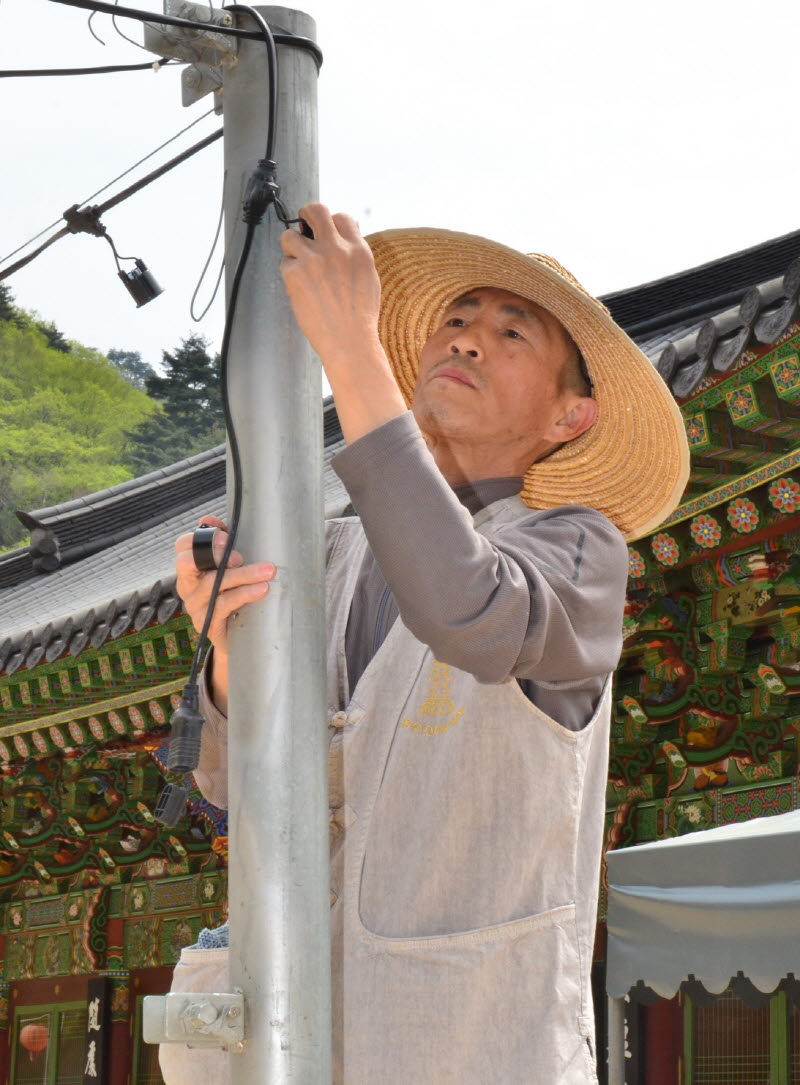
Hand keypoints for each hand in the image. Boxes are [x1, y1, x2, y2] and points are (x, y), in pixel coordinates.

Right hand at [174, 515, 274, 661]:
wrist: (236, 638)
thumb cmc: (233, 596)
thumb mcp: (229, 570)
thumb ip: (223, 545)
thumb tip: (211, 519)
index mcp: (190, 569)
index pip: (182, 546)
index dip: (200, 538)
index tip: (225, 535)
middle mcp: (187, 586)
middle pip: (186, 563)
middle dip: (214, 554)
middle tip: (240, 555)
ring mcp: (195, 606)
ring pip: (213, 584)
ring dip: (243, 575)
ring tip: (268, 571)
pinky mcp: (207, 624)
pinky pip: (223, 605)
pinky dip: (245, 594)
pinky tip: (261, 589)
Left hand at [279, 202, 382, 369]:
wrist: (348, 342)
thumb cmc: (359, 317)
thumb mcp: (369, 279)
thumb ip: (356, 255)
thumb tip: (344, 236)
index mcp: (358, 250)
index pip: (341, 217)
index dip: (332, 225)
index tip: (327, 235)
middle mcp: (336, 249)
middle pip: (314, 209)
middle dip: (306, 216)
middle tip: (305, 230)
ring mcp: (314, 260)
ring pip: (289, 235)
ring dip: (292, 249)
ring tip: (300, 266)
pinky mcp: (295, 274)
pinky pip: (284, 263)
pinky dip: (290, 275)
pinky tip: (301, 289)